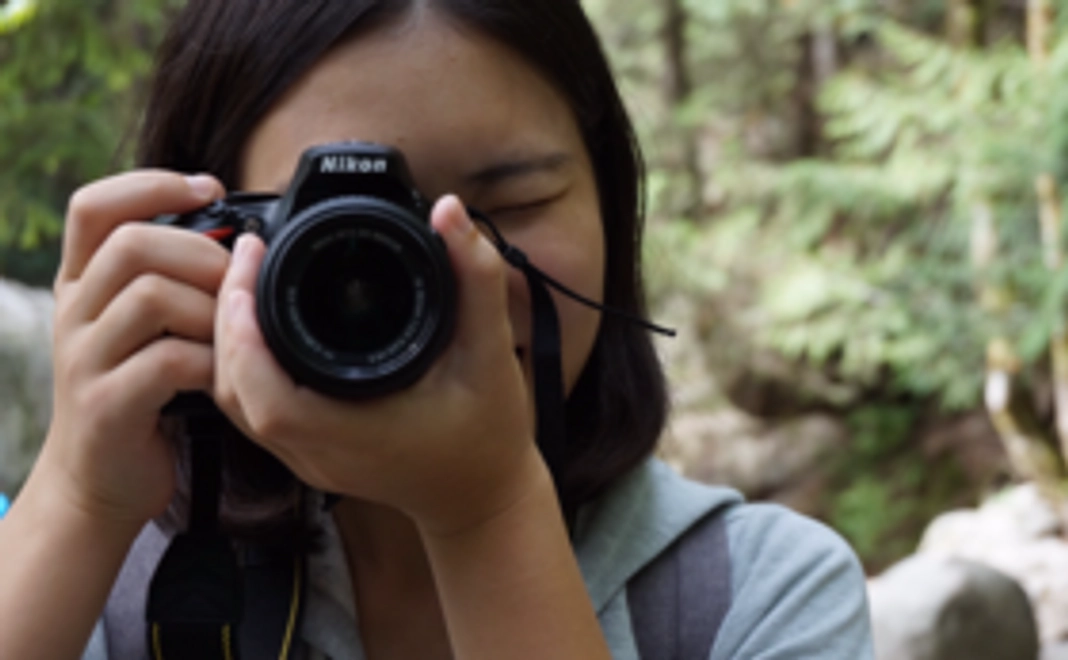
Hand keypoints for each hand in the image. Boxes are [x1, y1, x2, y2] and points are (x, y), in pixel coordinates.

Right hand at [40, 171, 228, 528]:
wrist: (99, 481)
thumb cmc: (139, 394)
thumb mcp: (142, 329)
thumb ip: (170, 282)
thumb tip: (237, 238)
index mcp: (82, 284)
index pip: (94, 207)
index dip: (151, 185)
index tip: (210, 189)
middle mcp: (75, 313)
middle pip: (131, 244)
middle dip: (201, 253)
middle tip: (235, 282)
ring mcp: (85, 360)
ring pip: (150, 297)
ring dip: (211, 310)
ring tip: (231, 335)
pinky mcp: (107, 405)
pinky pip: (167, 361)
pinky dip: (210, 362)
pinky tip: (223, 375)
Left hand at [214, 195, 543, 533]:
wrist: (485, 494)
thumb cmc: (491, 433)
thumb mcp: (492, 352)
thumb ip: (477, 279)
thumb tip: (450, 212)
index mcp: (356, 433)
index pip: (266, 396)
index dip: (242, 333)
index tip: (250, 266)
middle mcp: (321, 452)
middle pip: (235, 392)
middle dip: (227, 319)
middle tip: (247, 255)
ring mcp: (309, 458)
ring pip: (237, 402)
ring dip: (230, 341)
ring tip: (247, 279)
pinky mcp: (309, 453)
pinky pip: (254, 408)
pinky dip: (245, 364)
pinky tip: (260, 323)